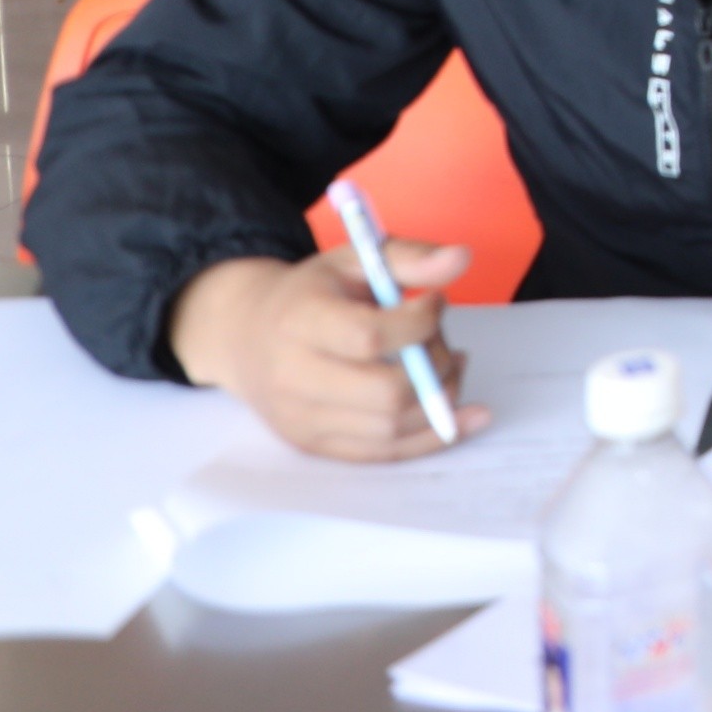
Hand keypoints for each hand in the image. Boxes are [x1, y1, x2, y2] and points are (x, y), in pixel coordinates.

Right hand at [168, 241, 488, 462]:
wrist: (247, 335)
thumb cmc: (312, 293)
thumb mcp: (355, 258)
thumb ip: (410, 257)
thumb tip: (461, 258)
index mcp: (299, 321)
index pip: (368, 337)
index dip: (419, 323)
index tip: (435, 302)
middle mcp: (292, 376)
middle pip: (385, 392)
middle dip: (436, 367)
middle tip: (444, 344)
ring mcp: (301, 418)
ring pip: (391, 427)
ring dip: (439, 399)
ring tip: (451, 366)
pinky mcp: (314, 445)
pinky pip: (382, 454)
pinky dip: (430, 438)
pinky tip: (465, 416)